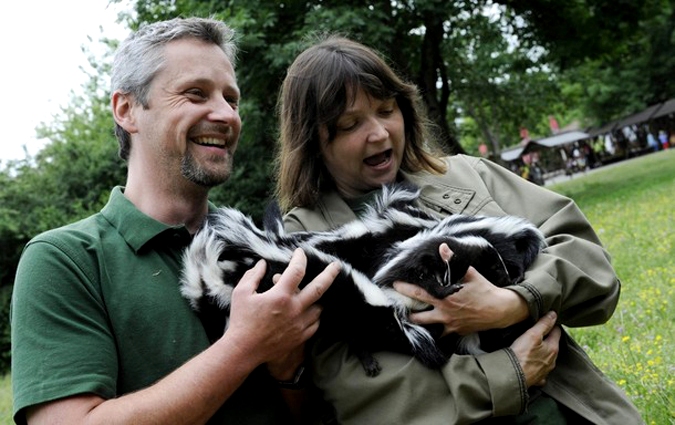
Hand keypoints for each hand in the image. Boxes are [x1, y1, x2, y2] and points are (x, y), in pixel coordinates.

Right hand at [225, 248, 339, 375]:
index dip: (300, 258)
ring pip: (319, 307)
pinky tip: (311, 312)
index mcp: (280, 296)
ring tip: (317, 292)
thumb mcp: (241, 293)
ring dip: (318, 298)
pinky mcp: (300, 337)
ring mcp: (299, 324)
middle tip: (337, 265)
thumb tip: (263, 264)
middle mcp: (294, 309)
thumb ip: (253, 275)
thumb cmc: (241, 320)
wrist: (243, 350)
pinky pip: (315, 324)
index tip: (300, 253)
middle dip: (330, 274)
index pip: (297, 270)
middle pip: (319, 287)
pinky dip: (314, 316)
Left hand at [394, 244, 528, 335]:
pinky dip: (436, 333)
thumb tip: (443, 247)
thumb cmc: (485, 290)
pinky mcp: (457, 332)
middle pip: (418, 317)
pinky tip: (431, 331)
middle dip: (407, 315)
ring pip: (428, 329)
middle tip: (399, 310)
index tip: (395, 286)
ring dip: (420, 325)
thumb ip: (453, 262)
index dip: (405, 290)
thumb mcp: (470, 274)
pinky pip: (442, 335)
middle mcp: (444, 314)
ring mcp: (450, 325)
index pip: (419, 294)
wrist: (501, 310)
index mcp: (445, 298)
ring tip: (410, 322)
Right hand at [510, 311, 560, 386]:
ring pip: (547, 359)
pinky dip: (538, 367)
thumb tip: (554, 314)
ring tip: (534, 348)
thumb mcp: (533, 334)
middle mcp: (552, 361)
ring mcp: (545, 371)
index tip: (545, 321)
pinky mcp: (537, 379)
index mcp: (553, 349)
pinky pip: (540, 371)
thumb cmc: (522, 354)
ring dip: (543, 354)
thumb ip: (544, 324)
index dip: (551, 325)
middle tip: (538, 333)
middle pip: (552, 346)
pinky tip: (532, 365)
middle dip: (547, 339)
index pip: (556, 332)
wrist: (513, 376)